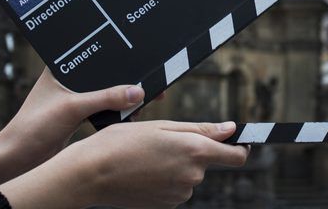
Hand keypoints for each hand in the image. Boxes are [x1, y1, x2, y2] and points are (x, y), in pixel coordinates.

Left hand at [0, 67, 146, 184]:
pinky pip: (105, 106)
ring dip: (124, 97)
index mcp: (63, 65)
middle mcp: (70, 77)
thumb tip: (138, 92)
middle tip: (152, 84)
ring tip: (143, 101)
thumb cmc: (34, 126)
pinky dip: (117, 110)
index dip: (123, 57)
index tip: (145, 63)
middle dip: (128, 80)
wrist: (18, 158)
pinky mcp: (80, 111)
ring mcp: (75, 94)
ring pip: (107, 91)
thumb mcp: (73, 107)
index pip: (99, 55)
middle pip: (107, 74)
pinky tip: (130, 115)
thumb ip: (106, 98)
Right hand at [0, 121, 248, 208]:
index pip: (236, 156)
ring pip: (189, 172)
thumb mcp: (162, 126)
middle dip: (193, 149)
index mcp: (195, 151)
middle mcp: (192, 176)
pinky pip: (176, 185)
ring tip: (148, 154)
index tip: (236, 139)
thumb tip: (230, 130)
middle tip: (163, 139)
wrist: (89, 175)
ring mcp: (179, 193)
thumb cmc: (122, 143)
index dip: (239, 146)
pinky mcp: (166, 204)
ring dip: (177, 162)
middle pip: (207, 161)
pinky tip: (144, 168)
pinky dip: (167, 176)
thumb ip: (202, 129)